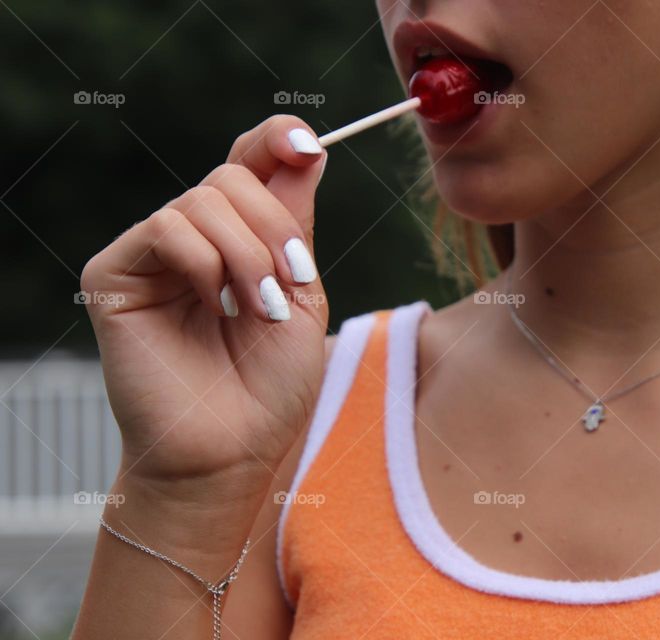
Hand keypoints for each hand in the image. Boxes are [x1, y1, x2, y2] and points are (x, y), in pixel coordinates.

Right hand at [82, 115, 329, 503]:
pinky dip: (205, 261)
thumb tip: (306, 147)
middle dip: (274, 229)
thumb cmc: (270, 387)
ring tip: (254, 311)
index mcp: (240, 240)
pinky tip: (214, 305)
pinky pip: (167, 226)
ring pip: (204, 198)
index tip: (306, 145)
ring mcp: (154, 255)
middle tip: (283, 288)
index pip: (249, 163)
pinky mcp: (116, 273)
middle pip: (233, 177)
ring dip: (246, 255)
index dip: (275, 139)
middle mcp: (195, 239)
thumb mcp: (302, 295)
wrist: (230, 451)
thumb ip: (296, 222)